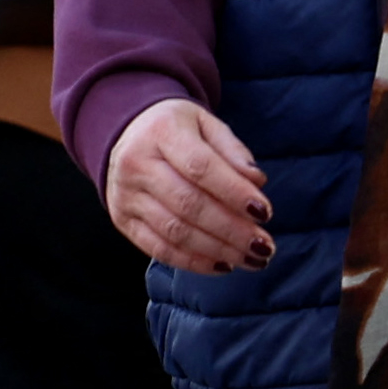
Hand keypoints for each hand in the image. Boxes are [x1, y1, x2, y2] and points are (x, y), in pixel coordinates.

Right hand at [105, 100, 271, 273]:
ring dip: (218, 250)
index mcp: (161, 131)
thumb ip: (232, 151)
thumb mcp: (206, 124)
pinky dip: (193, 262)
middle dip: (231, 230)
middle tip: (264, 246)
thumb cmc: (176, 130)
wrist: (126, 134)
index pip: (200, 167)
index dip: (234, 192)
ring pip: (175, 231)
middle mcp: (137, 164)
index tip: (264, 212)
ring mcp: (126, 195)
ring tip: (251, 259)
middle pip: (188, 204)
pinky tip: (222, 264)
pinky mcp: (122, 221)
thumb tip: (256, 183)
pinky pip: (159, 249)